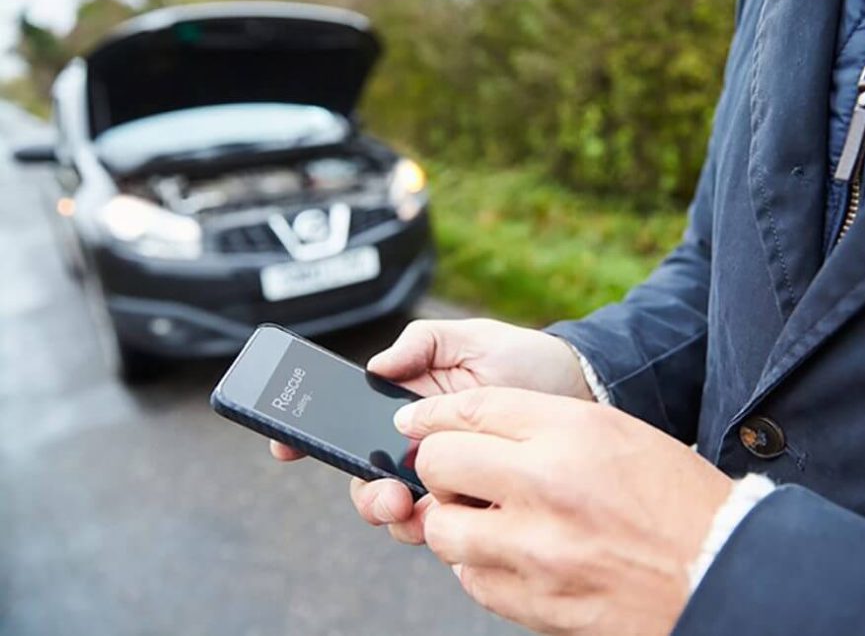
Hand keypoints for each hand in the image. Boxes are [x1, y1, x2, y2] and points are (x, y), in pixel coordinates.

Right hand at [272, 318, 593, 543]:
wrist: (581, 387)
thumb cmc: (523, 359)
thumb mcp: (469, 337)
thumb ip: (420, 343)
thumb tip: (375, 367)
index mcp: (407, 405)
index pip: (348, 424)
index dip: (309, 435)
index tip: (283, 445)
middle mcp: (419, 446)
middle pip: (366, 479)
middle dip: (364, 493)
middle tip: (386, 494)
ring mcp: (446, 476)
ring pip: (399, 509)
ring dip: (396, 514)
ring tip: (414, 507)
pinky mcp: (477, 498)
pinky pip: (445, 524)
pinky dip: (438, 526)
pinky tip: (454, 514)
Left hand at [393, 387, 732, 635]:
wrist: (720, 569)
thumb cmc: (673, 496)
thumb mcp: (614, 432)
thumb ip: (538, 424)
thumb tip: (463, 426)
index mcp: (570, 431)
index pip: (471, 409)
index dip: (432, 414)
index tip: (416, 422)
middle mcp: (546, 485)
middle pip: (440, 463)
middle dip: (439, 467)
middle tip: (459, 474)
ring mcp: (536, 550)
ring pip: (443, 529)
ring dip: (455, 521)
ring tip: (489, 518)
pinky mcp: (535, 603)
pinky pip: (471, 579)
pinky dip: (481, 565)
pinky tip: (513, 554)